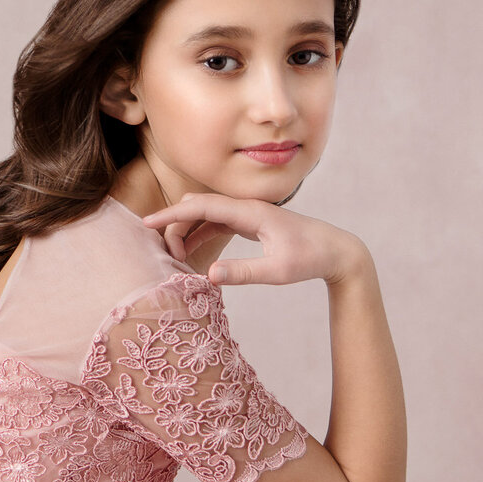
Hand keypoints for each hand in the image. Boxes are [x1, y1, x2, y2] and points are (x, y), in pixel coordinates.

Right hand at [143, 193, 368, 286]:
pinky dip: (198, 235)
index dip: (171, 214)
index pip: (201, 206)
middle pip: (197, 207)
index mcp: (249, 212)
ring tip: (176, 259)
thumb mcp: (277, 272)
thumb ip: (243, 272)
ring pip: (204, 215)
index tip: (146, 223)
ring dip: (186, 231)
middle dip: (175, 226)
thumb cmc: (310, 259)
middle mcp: (245, 207)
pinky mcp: (248, 223)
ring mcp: (246, 214)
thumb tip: (209, 275)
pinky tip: (190, 254)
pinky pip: (214, 223)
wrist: (336, 250)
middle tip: (169, 258)